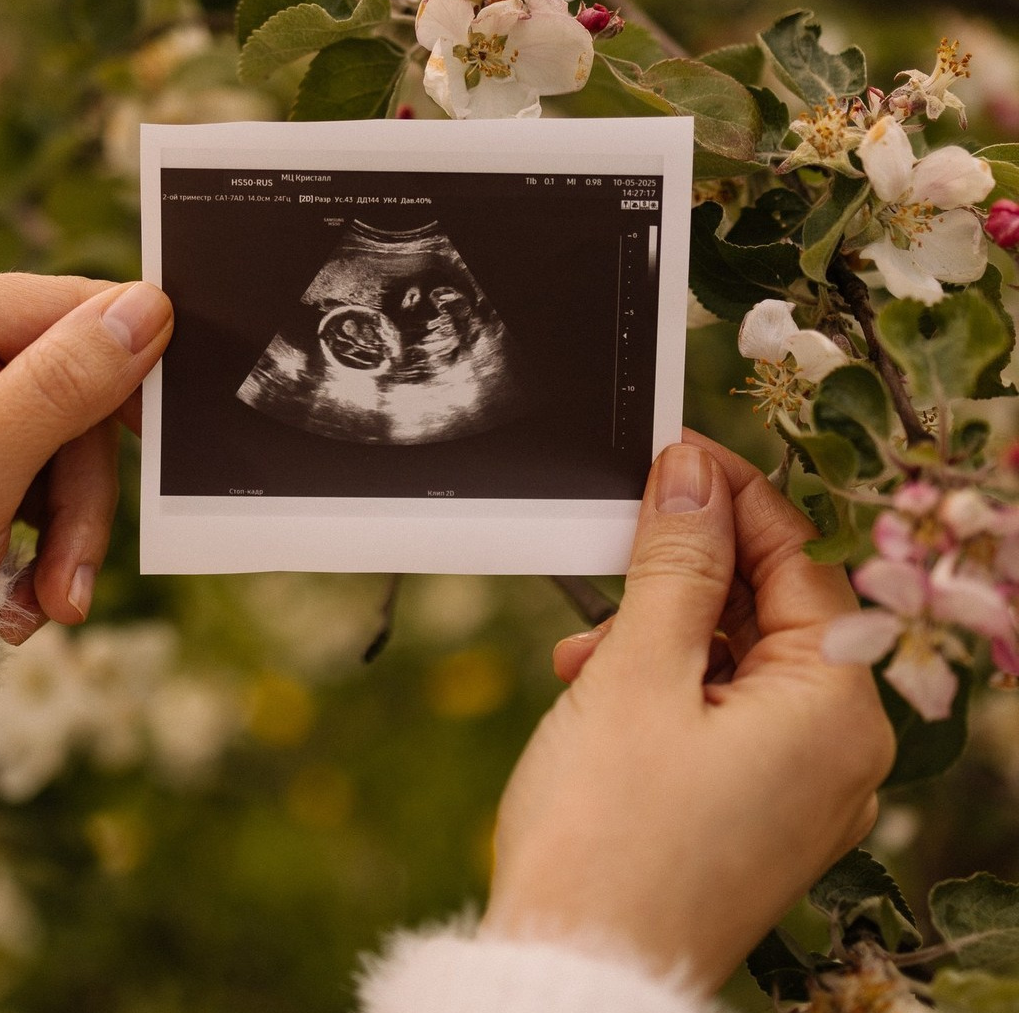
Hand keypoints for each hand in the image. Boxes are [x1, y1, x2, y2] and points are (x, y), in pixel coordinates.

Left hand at [0, 275, 172, 641]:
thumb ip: (59, 388)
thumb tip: (149, 309)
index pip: (63, 308)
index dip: (125, 365)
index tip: (164, 433)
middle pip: (74, 385)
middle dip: (82, 488)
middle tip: (73, 571)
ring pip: (70, 438)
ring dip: (70, 527)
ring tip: (48, 600)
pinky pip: (47, 468)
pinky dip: (50, 534)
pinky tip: (26, 590)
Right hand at [481, 432, 894, 992]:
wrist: (575, 969)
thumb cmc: (608, 833)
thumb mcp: (638, 671)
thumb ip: (676, 562)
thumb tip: (693, 473)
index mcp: (835, 710)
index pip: (798, 559)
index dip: (731, 494)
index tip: (672, 452)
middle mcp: (837, 749)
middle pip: (771, 607)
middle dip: (685, 570)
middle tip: (616, 544)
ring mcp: (797, 785)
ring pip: (738, 657)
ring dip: (661, 628)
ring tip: (587, 645)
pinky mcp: (753, 806)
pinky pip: (722, 710)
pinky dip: (663, 682)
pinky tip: (598, 683)